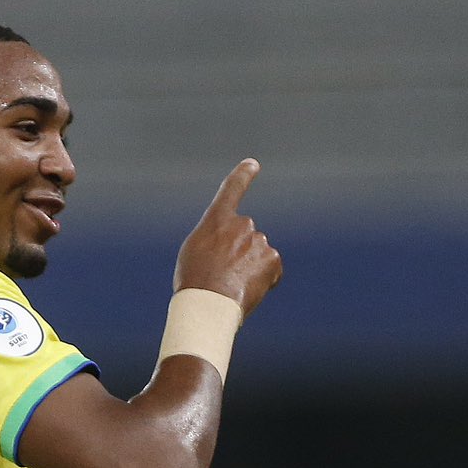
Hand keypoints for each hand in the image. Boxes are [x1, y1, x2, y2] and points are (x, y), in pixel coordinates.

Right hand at [173, 158, 282, 316]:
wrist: (209, 303)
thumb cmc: (194, 283)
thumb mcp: (194, 254)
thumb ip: (215, 242)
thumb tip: (234, 251)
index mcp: (217, 220)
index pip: (231, 190)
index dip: (243, 176)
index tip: (252, 164)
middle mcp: (242, 224)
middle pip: (245, 238)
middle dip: (239, 255)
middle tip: (222, 278)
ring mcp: (259, 241)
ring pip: (258, 256)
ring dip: (249, 270)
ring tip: (231, 288)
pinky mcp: (273, 259)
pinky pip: (272, 271)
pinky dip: (264, 282)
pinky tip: (248, 291)